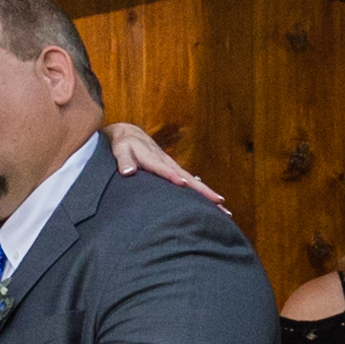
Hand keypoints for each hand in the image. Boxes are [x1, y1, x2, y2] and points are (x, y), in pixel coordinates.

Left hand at [101, 120, 220, 205]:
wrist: (131, 134)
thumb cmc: (123, 144)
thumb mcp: (120, 149)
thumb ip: (124, 160)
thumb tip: (128, 171)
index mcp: (154, 159)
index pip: (165, 169)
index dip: (173, 176)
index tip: (184, 184)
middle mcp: (168, 163)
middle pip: (189, 179)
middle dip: (204, 191)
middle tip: (220, 202)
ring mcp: (173, 167)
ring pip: (194, 182)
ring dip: (209, 195)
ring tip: (224, 210)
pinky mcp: (174, 171)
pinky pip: (191, 183)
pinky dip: (202, 193)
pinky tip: (212, 204)